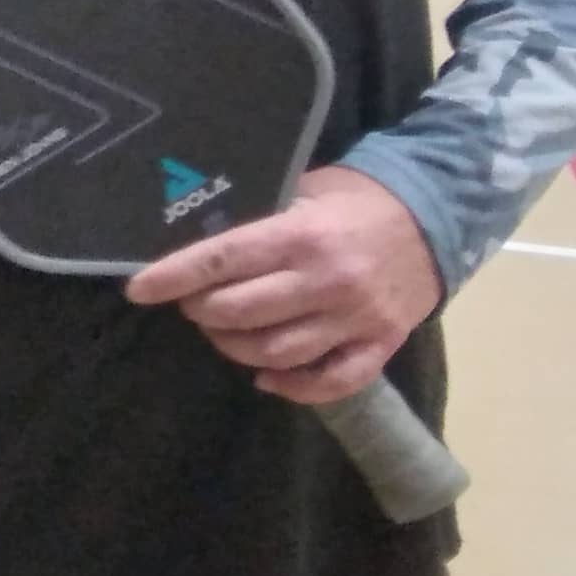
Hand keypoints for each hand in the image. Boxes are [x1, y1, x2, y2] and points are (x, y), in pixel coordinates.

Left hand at [122, 166, 442, 403]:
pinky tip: (266, 377)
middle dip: (202, 311)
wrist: (436, 215)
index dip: (174, 276)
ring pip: (276, 352)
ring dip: (234, 348)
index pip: (224, 259)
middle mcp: (328, 280)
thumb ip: (256, 213)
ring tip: (223, 330)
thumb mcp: (302, 188)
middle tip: (192, 302)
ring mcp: (357, 318)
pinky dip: (292, 387)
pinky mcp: (382, 344)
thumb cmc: (354, 198)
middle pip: (242, 313)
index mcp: (303, 235)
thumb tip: (190, 230)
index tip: (138, 289)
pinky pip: (331, 382)